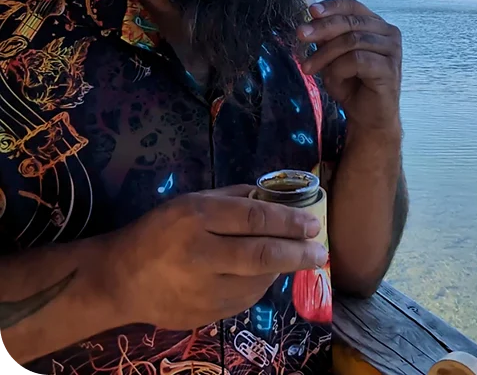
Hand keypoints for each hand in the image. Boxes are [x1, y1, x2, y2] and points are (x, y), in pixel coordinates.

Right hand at [103, 186, 326, 329]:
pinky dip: (261, 287)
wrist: (120, 280)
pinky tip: (266, 275)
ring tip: (295, 259)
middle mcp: (200, 254)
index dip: (288, 220)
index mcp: (196, 217)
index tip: (313, 223)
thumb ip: (233, 199)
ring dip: (282, 270)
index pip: (253, 218)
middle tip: (320, 250)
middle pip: (262, 255)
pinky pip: (244, 300)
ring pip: (258, 282)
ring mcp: (201, 290)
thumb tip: (275, 198)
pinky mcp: (202, 316)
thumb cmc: (159, 231)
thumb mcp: (192, 201)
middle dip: (298, 253)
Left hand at [297, 0, 401, 133]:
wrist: (368, 117)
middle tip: (300, 35)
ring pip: (351, 41)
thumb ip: (327, 37)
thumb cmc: (352, 84)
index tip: (311, 10)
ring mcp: (392, 50)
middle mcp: (388, 33)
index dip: (332, 6)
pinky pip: (357, 60)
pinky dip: (339, 69)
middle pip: (350, 22)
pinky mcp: (390, 69)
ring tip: (310, 68)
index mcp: (376, 24)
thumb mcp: (333, 56)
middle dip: (322, 28)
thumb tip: (312, 19)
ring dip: (326, 54)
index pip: (353, 5)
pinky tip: (333, 80)